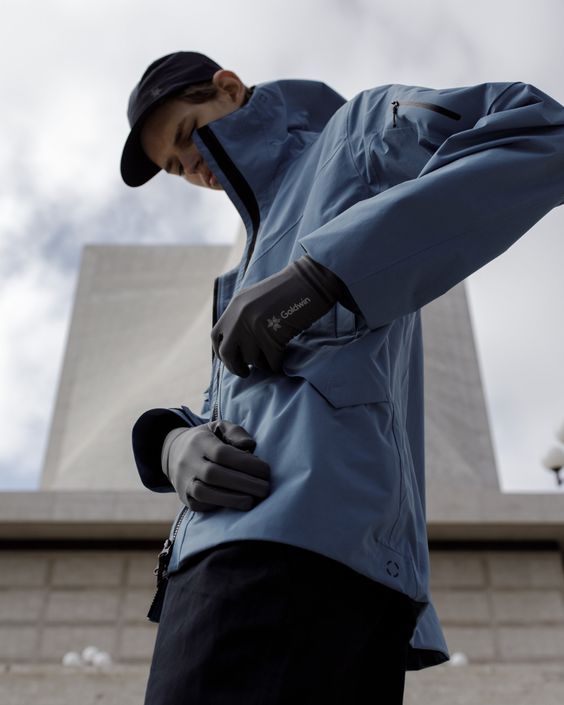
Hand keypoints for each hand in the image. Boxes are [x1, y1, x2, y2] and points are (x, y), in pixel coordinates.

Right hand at [161, 419, 270, 511]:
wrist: (174, 452)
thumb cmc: (208, 439)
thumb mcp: (220, 427)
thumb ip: (236, 433)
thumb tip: (250, 445)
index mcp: (200, 441)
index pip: (221, 453)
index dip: (245, 463)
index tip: (265, 471)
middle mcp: (188, 461)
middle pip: (213, 474)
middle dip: (242, 483)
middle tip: (265, 489)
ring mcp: (183, 480)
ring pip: (203, 492)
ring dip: (230, 499)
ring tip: (252, 501)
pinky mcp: (183, 497)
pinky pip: (199, 504)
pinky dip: (218, 506)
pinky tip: (235, 505)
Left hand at [210, 255, 348, 376]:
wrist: (310, 281)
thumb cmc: (288, 289)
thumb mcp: (256, 297)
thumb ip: (242, 316)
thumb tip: (236, 341)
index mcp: (234, 306)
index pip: (216, 336)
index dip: (221, 352)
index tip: (230, 360)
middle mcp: (240, 317)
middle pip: (227, 353)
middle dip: (235, 367)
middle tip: (245, 372)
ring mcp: (255, 328)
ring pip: (251, 359)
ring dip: (261, 364)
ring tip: (270, 360)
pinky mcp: (272, 337)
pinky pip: (271, 361)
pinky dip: (276, 365)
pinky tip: (281, 362)